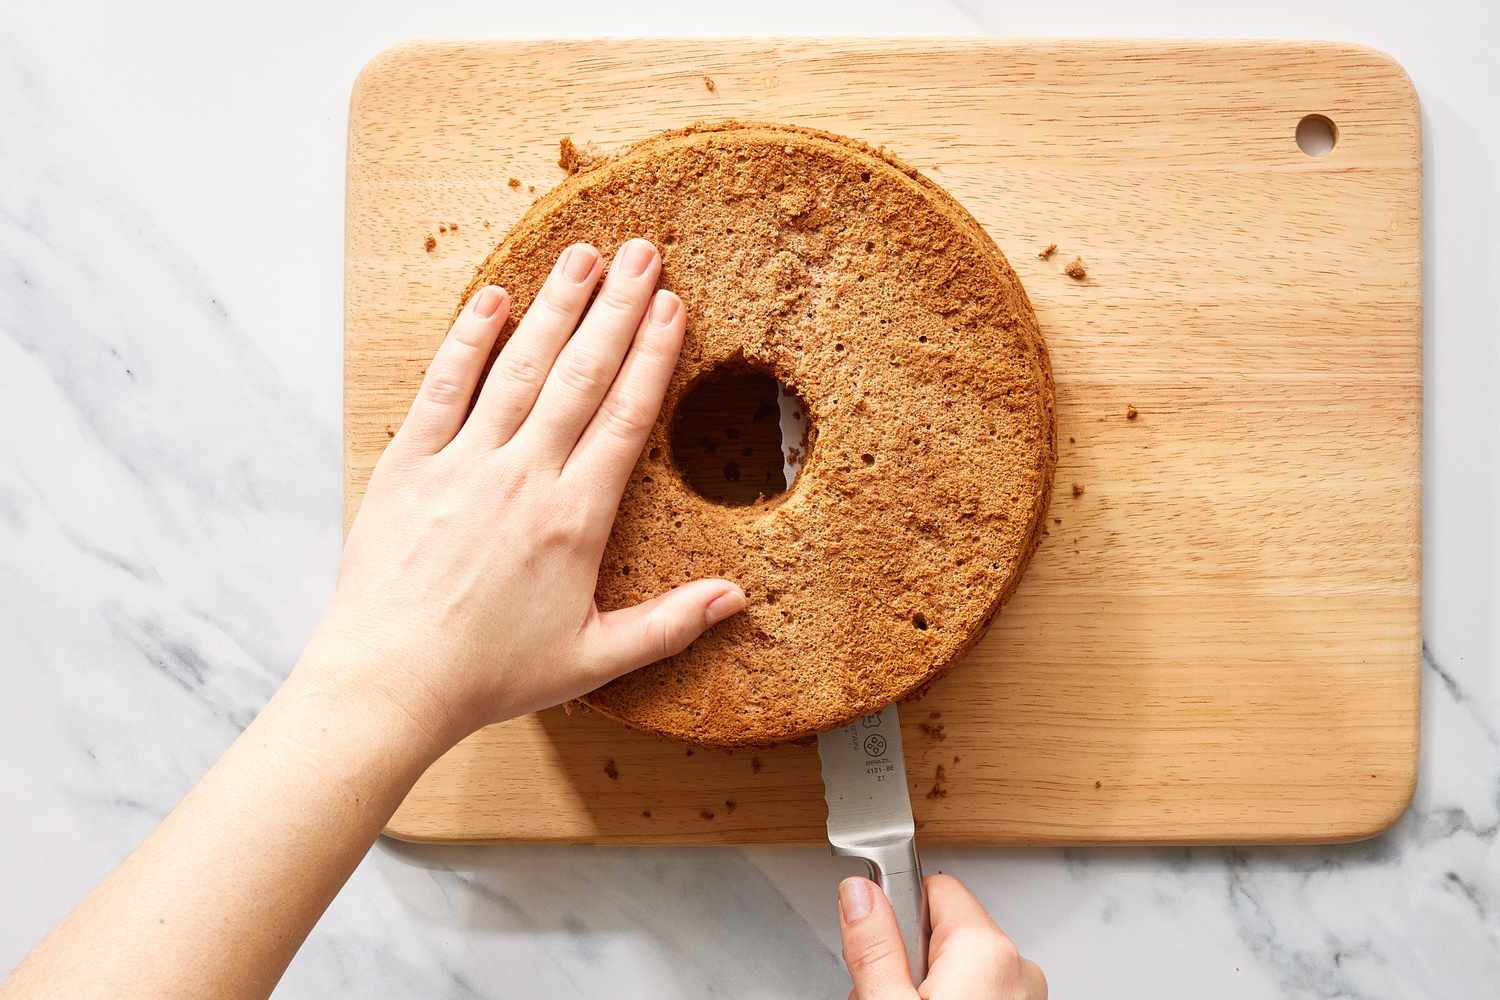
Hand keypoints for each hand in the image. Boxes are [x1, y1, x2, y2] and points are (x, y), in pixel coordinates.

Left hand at [305, 238, 745, 742]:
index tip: (672, 307)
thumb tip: (737, 598)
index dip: (651, 356)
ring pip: (518, 369)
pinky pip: (442, 388)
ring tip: (582, 256)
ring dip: (553, 307)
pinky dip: (467, 340)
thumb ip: (669, 624)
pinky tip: (492, 298)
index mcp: (573, 520)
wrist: (389, 682)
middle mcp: (522, 478)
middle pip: (579, 376)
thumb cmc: (490, 675)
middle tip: (642, 253)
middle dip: (615, 309)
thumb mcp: (592, 660)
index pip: (624, 418)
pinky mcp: (409, 465)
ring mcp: (462, 464)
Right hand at [839, 874, 1045, 998]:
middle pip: (943, 929)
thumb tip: (857, 892)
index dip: (895, 912)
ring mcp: (1023, 994)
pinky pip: (978, 989)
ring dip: (927, 983)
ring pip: (959, 965)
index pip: (931, 887)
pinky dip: (952, 998)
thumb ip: (873, 946)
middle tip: (888, 994)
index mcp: (985, 949)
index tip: (878, 940)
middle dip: (908, 956)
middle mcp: (1016, 965)